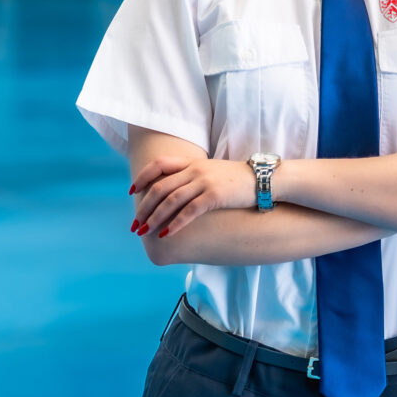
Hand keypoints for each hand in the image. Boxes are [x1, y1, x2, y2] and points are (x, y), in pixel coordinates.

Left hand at [130, 153, 255, 239]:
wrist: (264, 178)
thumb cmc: (238, 179)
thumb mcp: (212, 171)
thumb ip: (193, 176)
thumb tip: (176, 191)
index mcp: (192, 162)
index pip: (158, 164)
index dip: (142, 177)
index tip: (132, 191)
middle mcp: (195, 170)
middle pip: (159, 187)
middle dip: (143, 207)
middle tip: (135, 224)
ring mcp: (204, 182)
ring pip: (170, 200)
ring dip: (154, 218)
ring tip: (144, 232)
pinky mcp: (215, 195)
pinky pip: (189, 211)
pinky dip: (175, 224)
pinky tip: (166, 234)